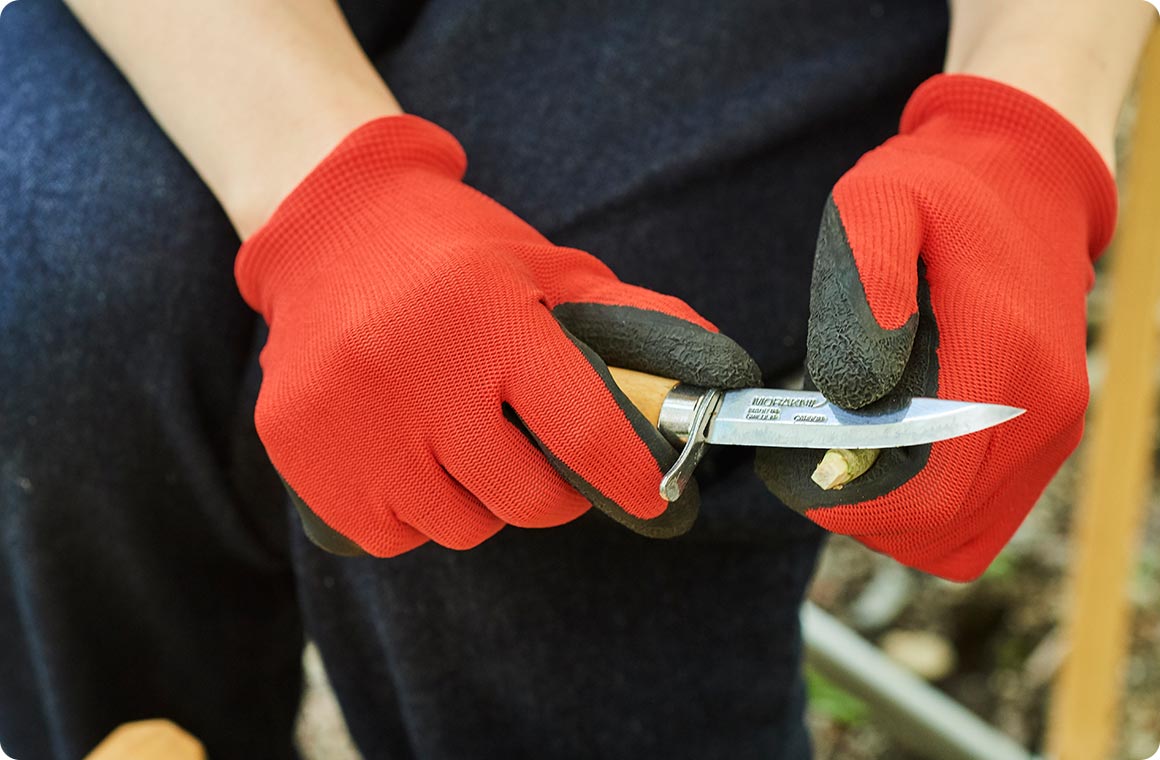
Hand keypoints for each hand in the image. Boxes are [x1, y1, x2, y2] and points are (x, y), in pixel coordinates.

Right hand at [237, 115, 758, 555]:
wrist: (329, 226)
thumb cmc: (455, 251)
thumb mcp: (546, 267)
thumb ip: (628, 317)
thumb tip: (716, 368)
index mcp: (489, 317)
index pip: (584, 433)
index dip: (631, 478)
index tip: (651, 495)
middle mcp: (416, 369)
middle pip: (524, 499)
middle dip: (555, 492)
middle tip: (547, 458)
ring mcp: (350, 415)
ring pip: (459, 526)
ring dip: (479, 499)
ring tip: (464, 441)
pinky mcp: (298, 447)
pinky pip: (389, 534)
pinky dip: (413, 512)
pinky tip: (409, 455)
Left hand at [756, 75, 1116, 580]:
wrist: (1023, 172)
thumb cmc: (938, 189)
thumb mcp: (878, 205)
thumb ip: (865, 290)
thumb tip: (854, 392)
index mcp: (1000, 358)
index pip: (926, 494)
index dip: (850, 504)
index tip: (791, 470)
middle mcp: (1041, 407)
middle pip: (940, 526)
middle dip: (860, 511)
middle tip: (804, 463)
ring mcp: (1053, 424)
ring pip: (963, 531)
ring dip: (894, 515)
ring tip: (845, 455)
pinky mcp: (1050, 429)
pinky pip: (988, 511)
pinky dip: (932, 506)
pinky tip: (890, 454)